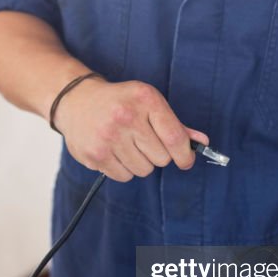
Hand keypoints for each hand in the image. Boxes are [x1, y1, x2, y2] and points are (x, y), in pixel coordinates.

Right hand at [52, 77, 208, 181]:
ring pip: (143, 170)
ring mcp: (108, 137)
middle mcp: (126, 117)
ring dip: (140, 163)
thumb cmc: (119, 102)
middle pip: (161, 159)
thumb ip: (175, 124)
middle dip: (157, 155)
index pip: (175, 138)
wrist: (76, 100)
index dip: (185, 155)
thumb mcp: (148, 102)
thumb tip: (202, 143)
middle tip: (144, 142)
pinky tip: (114, 152)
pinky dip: (123, 169)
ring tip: (127, 146)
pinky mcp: (94, 154)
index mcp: (144, 100)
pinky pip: (124, 176)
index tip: (185, 160)